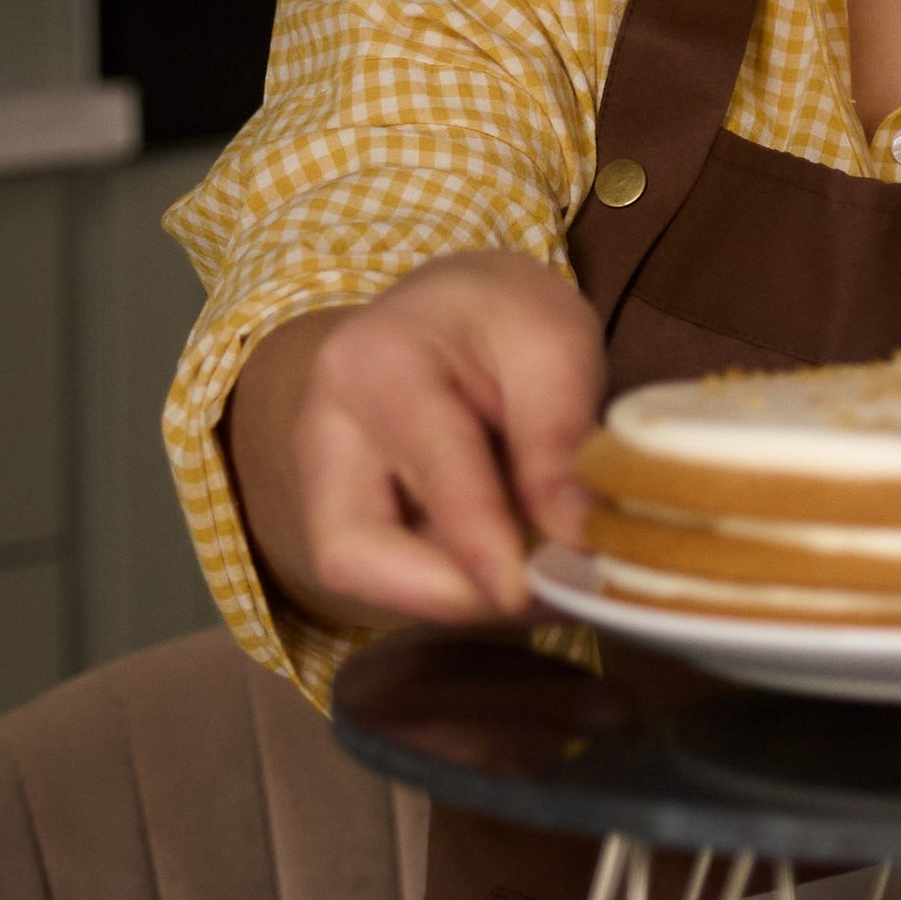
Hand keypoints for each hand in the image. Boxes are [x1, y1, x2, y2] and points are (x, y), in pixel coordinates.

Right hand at [225, 251, 603, 627]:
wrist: (455, 306)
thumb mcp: (557, 346)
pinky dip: (450, 582)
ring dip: (452, 592)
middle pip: (352, 549)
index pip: (431, 469)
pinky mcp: (339, 511)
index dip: (480, 543)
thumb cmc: (507, 317)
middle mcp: (328, 425)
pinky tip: (510, 564)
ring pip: (359, 572)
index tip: (529, 590)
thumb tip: (577, 538)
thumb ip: (561, 440)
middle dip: (447, 591)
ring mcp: (322, 474)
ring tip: (537, 574)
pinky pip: (383, 571)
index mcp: (382, 361)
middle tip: (541, 593)